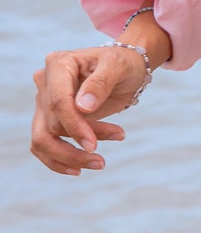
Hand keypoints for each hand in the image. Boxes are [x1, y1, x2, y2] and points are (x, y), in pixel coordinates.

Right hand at [30, 43, 148, 175]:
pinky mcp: (49, 118)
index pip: (58, 101)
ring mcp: (45, 101)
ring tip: (99, 163)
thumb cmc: (122, 63)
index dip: (74, 126)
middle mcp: (46, 82)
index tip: (93, 146)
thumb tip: (83, 107)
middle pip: (51, 123)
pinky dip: (59, 160)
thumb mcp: (118, 66)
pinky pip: (44, 144)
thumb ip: (101, 83)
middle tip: (101, 161)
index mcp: (59, 64)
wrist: (124, 68)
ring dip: (68, 157)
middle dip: (76, 146)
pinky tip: (79, 169)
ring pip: (43, 138)